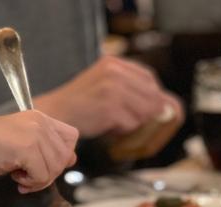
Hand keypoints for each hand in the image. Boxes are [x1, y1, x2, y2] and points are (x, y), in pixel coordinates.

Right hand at [0, 111, 78, 193]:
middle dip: (50, 173)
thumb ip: (49, 148)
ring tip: (21, 175)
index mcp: (41, 118)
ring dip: (39, 180)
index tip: (48, 162)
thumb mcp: (26, 143)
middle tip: (31, 175)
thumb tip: (71, 160)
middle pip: (65, 157)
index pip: (71, 136)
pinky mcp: (27, 148)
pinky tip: (16, 177)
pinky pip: (42, 176)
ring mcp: (34, 134)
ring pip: (55, 169)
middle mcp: (40, 123)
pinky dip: (30, 183)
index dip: (65, 154)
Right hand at [35, 56, 183, 139]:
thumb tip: (163, 105)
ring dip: (133, 122)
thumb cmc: (81, 104)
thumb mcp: (105, 85)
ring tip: (113, 121)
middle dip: (147, 112)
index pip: (148, 77)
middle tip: (131, 120)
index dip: (154, 94)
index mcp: (113, 63)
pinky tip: (107, 126)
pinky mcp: (110, 108)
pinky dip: (122, 130)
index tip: (153, 108)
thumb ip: (129, 88)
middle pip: (151, 95)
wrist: (57, 113)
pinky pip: (131, 124)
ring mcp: (113, 89)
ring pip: (144, 112)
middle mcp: (115, 72)